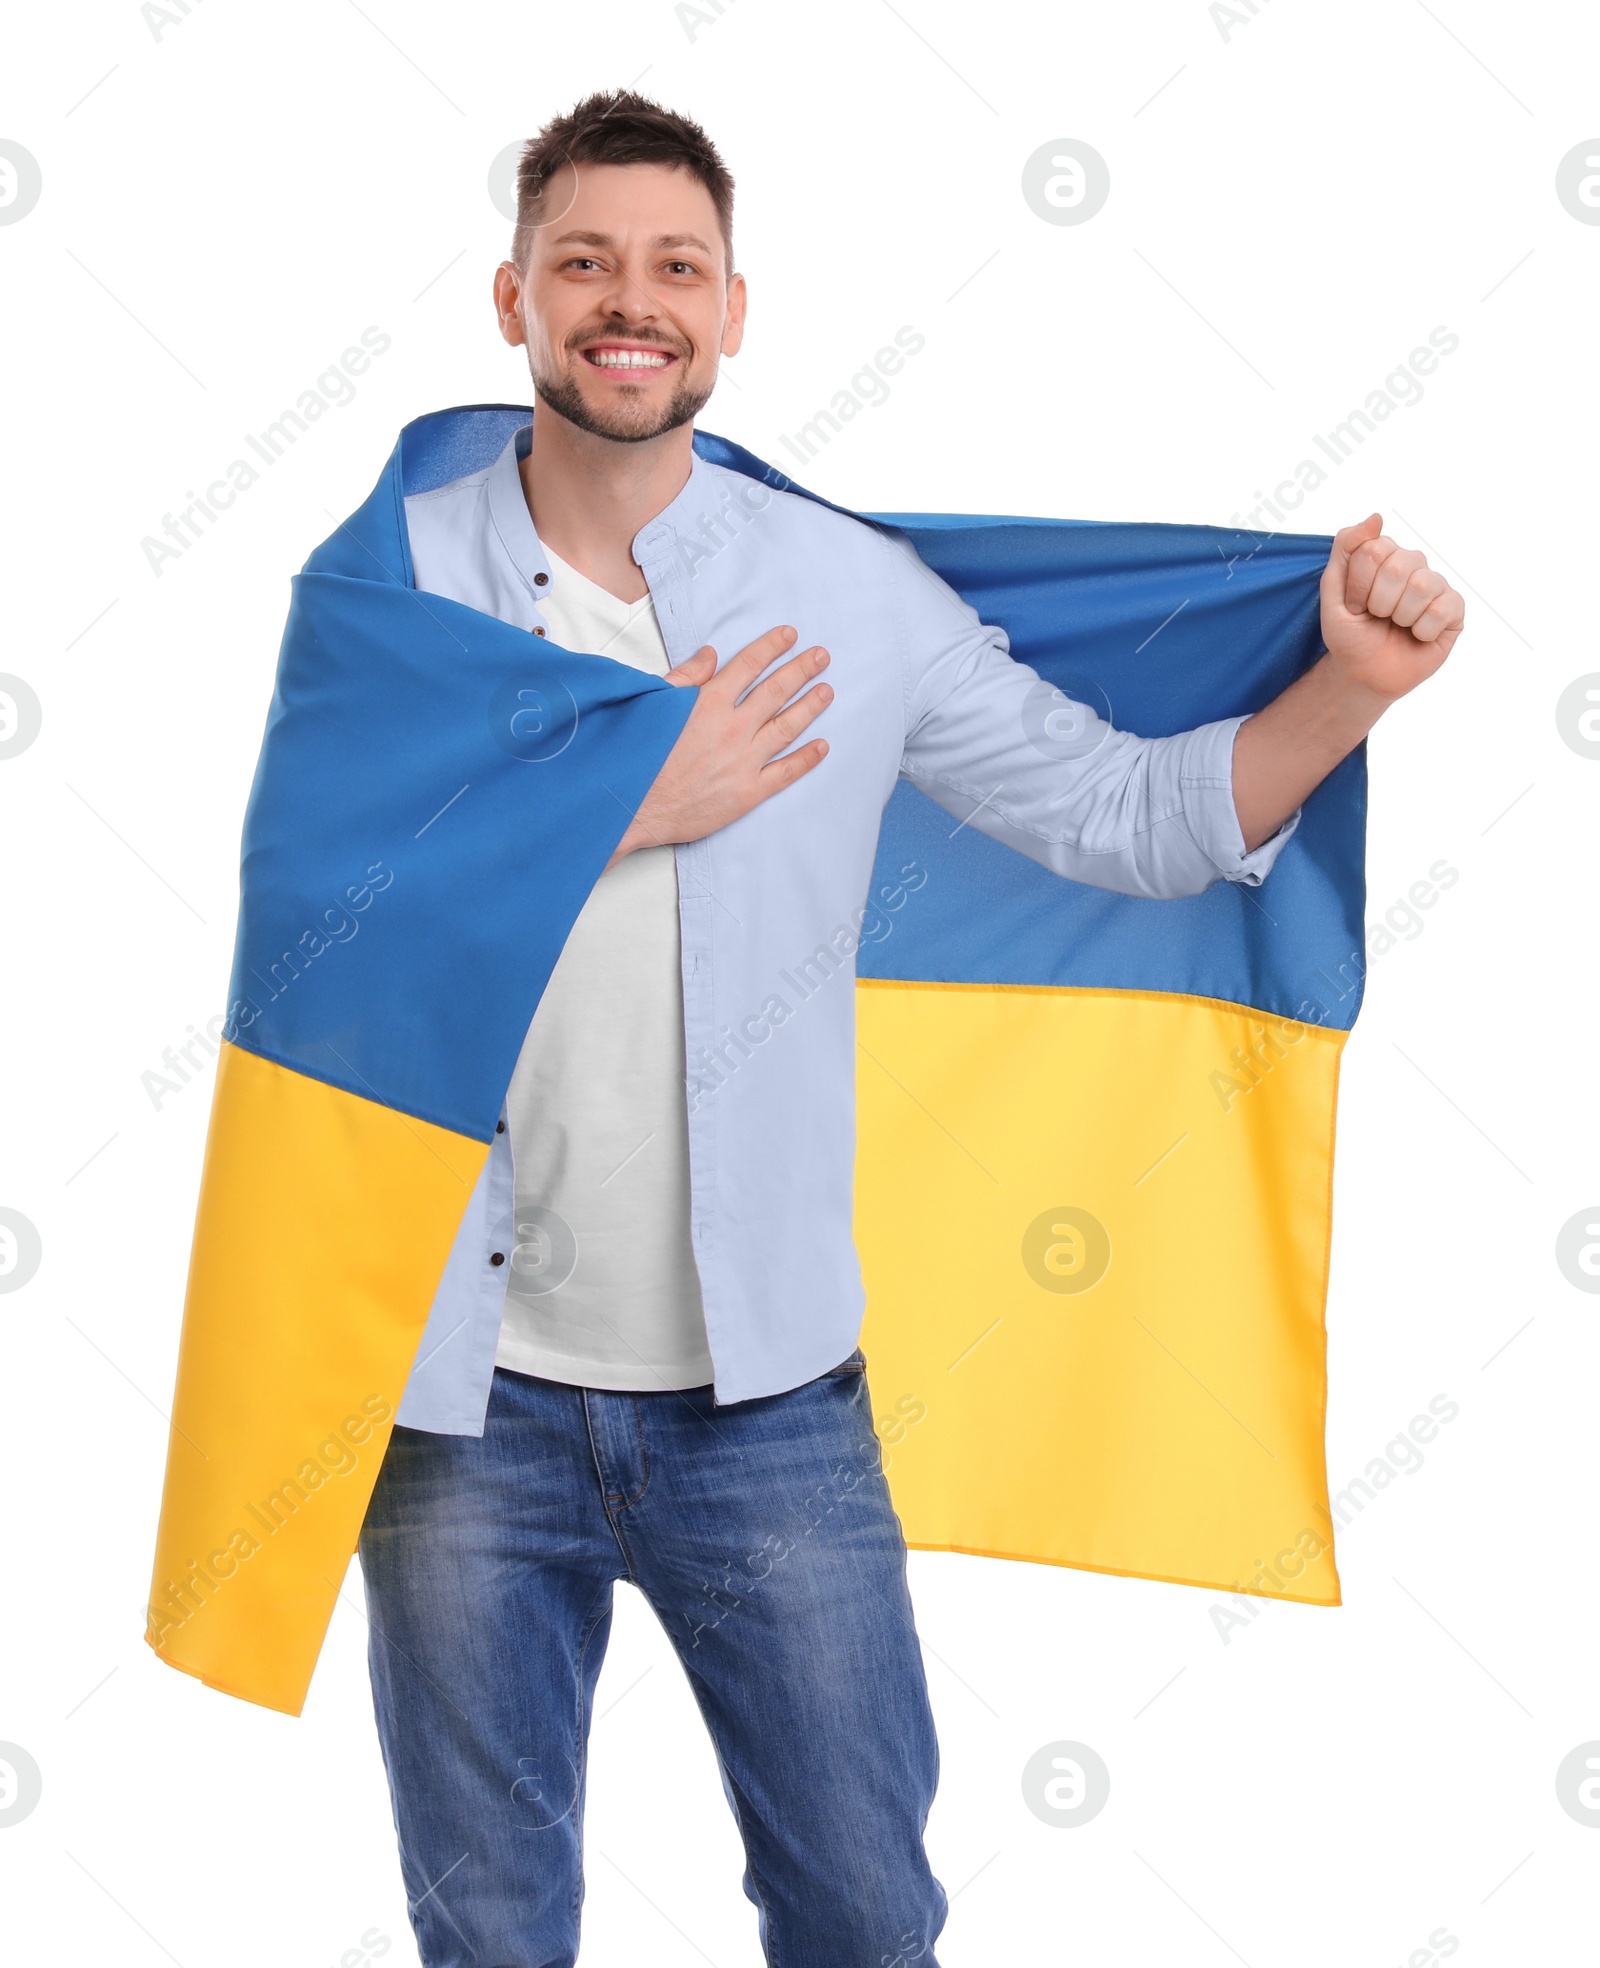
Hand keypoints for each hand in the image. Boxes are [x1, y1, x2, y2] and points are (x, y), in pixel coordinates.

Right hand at [605, 625, 830, 865]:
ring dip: (810, 707)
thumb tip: (712, 654)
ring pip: (786, 728)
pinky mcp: (747, 793)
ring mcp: (743, 761)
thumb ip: (685, 677)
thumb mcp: (652, 704)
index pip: (748, 666)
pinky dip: (806, 759)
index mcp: (707, 703)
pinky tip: (822, 746)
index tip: (790, 636)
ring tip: (827, 691)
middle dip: (801, 670)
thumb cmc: (638, 755)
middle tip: (821, 656)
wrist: (631, 805)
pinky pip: (785, 773)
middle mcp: (731, 728)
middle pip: (775, 692)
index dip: (772, 647)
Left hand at [1319, 514, 1465, 707]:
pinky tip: (1417, 635)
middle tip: (1376, 617)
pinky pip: (1441, 610)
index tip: (1355, 605)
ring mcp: (1435, 586)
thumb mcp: (1332, 592)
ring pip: (1421, 587)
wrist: (1363, 673)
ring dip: (1399, 617)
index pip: (1373, 550)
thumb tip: (1376, 517)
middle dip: (1378, 602)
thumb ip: (1346, 548)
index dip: (1358, 585)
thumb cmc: (1350, 633)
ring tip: (1396, 626)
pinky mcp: (1454, 611)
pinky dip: (1422, 630)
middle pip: (1398, 567)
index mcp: (1386, 554)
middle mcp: (1414, 564)